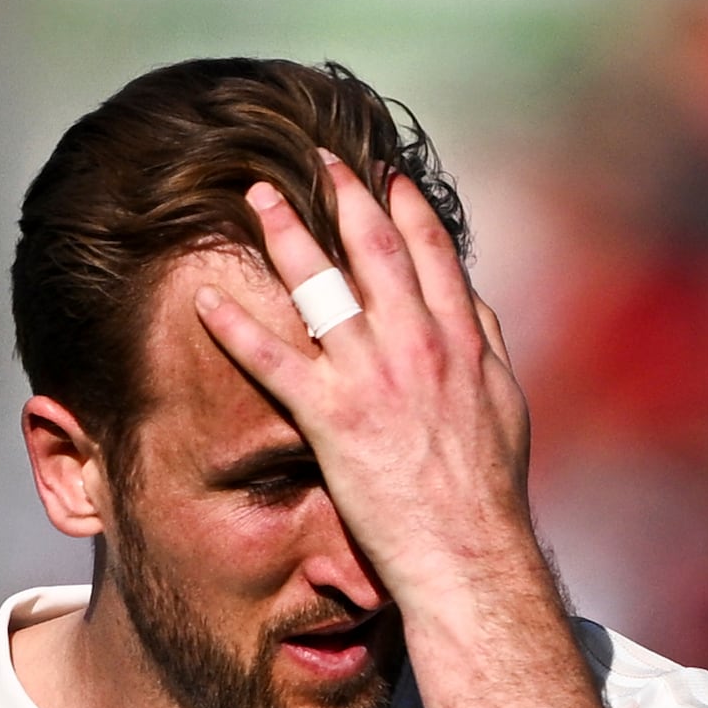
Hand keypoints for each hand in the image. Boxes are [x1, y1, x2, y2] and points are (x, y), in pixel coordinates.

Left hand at [191, 153, 534, 615]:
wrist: (468, 548)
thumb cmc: (488, 489)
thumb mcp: (505, 404)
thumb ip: (486, 345)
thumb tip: (470, 302)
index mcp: (458, 339)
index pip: (430, 254)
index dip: (404, 208)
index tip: (384, 177)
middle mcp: (416, 344)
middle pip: (373, 250)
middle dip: (342, 196)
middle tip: (315, 159)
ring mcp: (372, 376)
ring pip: (321, 286)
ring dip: (286, 234)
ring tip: (258, 198)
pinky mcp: (332, 416)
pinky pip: (273, 360)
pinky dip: (235, 325)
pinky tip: (203, 299)